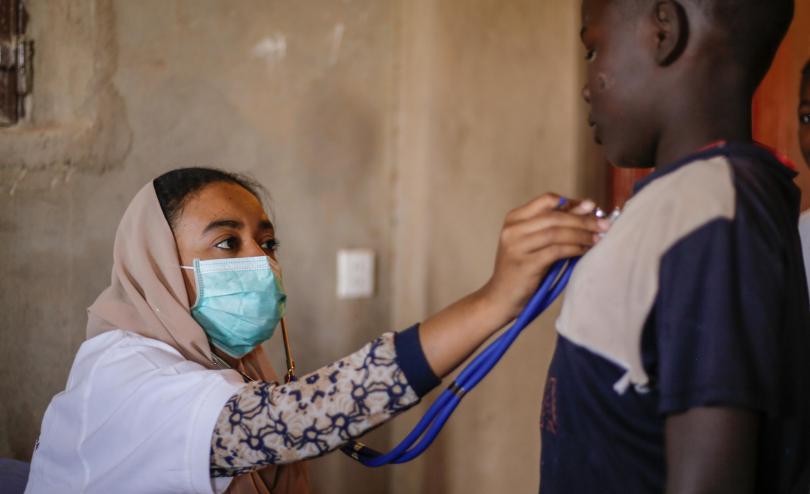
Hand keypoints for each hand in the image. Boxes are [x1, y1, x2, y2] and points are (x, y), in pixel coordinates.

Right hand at [479, 193, 609, 320]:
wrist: (501, 297)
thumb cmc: (522, 269)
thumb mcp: (534, 242)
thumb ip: (555, 225)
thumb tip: (587, 206)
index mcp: (514, 219)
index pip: (547, 200)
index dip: (572, 202)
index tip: (591, 208)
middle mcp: (513, 229)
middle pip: (555, 216)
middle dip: (584, 220)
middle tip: (605, 225)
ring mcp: (517, 247)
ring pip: (556, 232)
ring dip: (582, 234)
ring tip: (598, 239)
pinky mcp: (525, 264)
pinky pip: (556, 251)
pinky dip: (574, 249)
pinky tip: (584, 250)